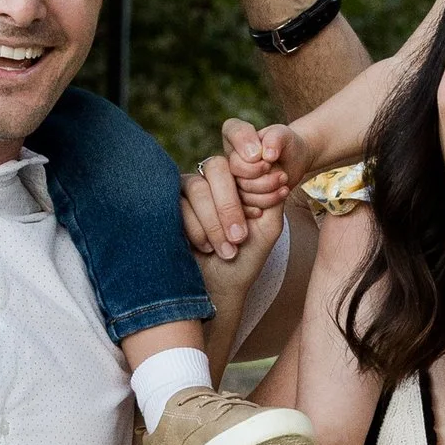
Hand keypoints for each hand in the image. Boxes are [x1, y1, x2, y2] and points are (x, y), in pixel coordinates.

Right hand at [180, 135, 289, 269]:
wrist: (220, 287)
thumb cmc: (246, 257)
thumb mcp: (269, 226)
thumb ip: (272, 195)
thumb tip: (274, 162)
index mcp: (237, 179)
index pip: (241, 157)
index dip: (253, 168)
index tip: (277, 184)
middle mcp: (212, 180)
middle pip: (217, 167)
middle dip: (230, 204)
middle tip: (241, 237)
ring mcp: (188, 191)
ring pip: (198, 188)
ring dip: (215, 222)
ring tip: (228, 250)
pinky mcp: (167, 205)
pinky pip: (180, 206)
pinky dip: (197, 230)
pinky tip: (206, 248)